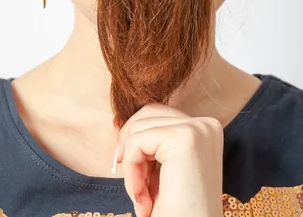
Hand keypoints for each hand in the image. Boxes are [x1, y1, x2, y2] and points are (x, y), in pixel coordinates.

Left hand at [112, 102, 223, 216]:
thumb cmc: (176, 212)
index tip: (137, 179)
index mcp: (205, 129)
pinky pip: (137, 142)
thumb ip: (146, 141)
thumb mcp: (159, 170)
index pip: (156, 115)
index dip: (136, 143)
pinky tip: (142, 199)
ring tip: (142, 198)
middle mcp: (206, 124)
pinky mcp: (185, 138)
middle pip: (146, 114)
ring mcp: (198, 129)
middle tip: (136, 189)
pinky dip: (131, 172)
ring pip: (138, 128)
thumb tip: (115, 120)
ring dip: (131, 166)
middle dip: (131, 149)